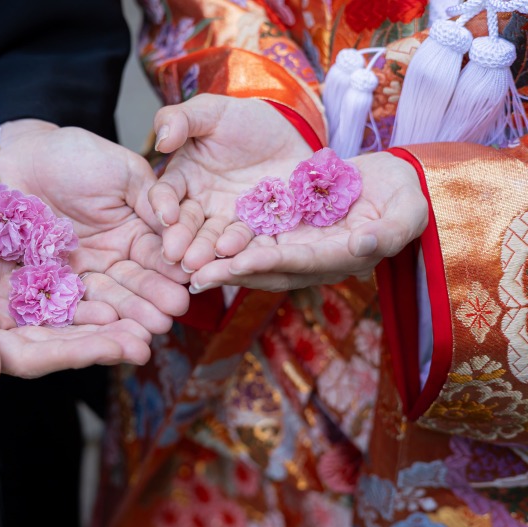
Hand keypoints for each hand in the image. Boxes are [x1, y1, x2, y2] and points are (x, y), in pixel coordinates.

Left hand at [0, 119, 190, 333]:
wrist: (17, 160)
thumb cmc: (71, 155)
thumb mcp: (123, 172)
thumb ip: (153, 199)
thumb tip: (177, 224)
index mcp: (136, 230)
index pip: (159, 253)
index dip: (172, 266)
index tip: (186, 279)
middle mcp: (114, 255)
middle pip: (139, 281)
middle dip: (156, 297)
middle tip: (173, 312)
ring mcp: (85, 271)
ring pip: (111, 295)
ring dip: (131, 312)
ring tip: (149, 327)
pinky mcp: (55, 283)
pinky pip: (75, 300)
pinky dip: (92, 313)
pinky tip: (108, 323)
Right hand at [0, 184, 154, 387]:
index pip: (30, 356)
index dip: (73, 353)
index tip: (114, 348)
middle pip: (58, 343)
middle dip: (101, 344)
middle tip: (145, 342)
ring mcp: (15, 304)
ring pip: (68, 321)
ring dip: (107, 324)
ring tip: (147, 324)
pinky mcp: (28, 280)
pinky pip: (68, 292)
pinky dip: (95, 296)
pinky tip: (125, 294)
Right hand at [151, 94, 312, 271]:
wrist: (292, 134)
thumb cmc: (246, 120)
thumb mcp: (213, 111)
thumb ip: (181, 119)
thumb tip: (162, 139)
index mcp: (183, 179)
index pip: (167, 193)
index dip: (164, 204)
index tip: (166, 215)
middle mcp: (201, 205)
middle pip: (188, 224)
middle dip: (182, 239)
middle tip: (176, 255)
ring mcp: (229, 221)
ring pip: (215, 239)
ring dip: (208, 251)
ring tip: (203, 262)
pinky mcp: (258, 231)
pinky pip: (250, 242)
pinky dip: (243, 251)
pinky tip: (237, 256)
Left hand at [188, 152, 427, 291]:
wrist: (393, 183)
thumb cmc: (406, 198)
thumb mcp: (407, 212)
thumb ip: (389, 231)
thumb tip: (363, 246)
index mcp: (340, 258)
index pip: (300, 263)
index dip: (270, 264)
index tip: (240, 264)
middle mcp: (312, 257)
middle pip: (267, 269)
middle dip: (232, 273)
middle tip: (195, 277)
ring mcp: (297, 244)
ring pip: (254, 256)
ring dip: (222, 261)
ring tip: (186, 264)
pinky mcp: (285, 226)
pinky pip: (253, 235)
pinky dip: (227, 239)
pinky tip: (199, 236)